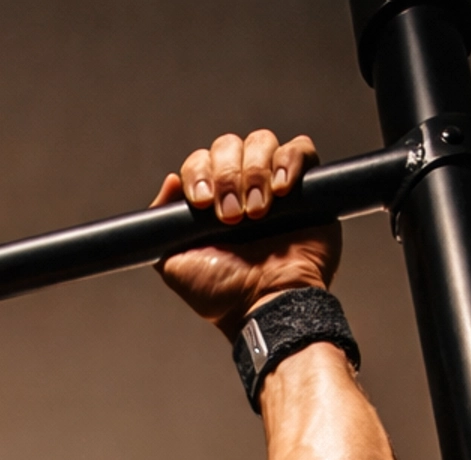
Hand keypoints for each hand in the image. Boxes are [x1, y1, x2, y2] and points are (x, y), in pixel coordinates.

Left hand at [153, 132, 338, 336]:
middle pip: (229, 145)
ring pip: (261, 142)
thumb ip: (163, 225)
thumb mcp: (175, 265)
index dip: (199, 173)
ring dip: (255, 173)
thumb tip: (170, 183)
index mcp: (211, 201)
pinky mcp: (307, 187)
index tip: (202, 203)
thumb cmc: (224, 295)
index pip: (200, 161)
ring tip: (257, 214)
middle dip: (227, 176)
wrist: (265, 305)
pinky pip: (300, 148)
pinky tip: (282, 190)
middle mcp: (241, 188)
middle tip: (231, 216)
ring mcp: (275, 184)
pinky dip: (289, 161)